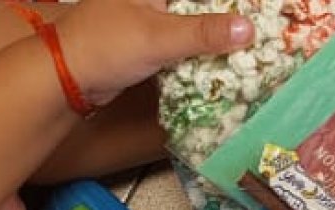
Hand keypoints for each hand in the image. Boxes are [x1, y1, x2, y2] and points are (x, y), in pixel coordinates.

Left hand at [54, 0, 253, 106]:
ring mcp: (153, 13)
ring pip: (196, 17)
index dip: (236, 1)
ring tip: (254, 38)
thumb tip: (249, 29)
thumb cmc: (106, 45)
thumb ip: (205, 33)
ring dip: (219, 28)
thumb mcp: (159, 37)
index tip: (268, 6)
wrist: (66, 76)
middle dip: (232, 12)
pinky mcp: (151, 37)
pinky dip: (204, 45)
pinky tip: (225, 56)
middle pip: (203, 2)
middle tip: (266, 21)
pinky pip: (186, 37)